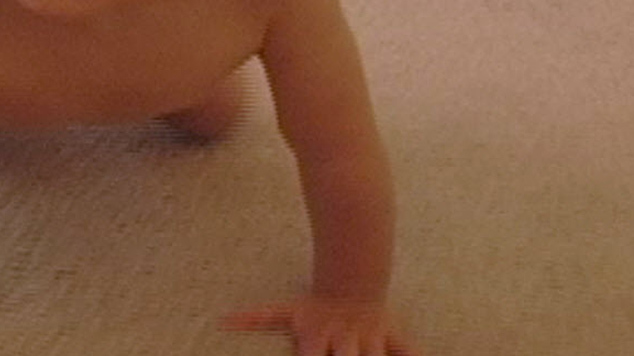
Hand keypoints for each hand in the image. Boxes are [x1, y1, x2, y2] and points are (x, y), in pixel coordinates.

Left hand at [221, 295, 419, 355]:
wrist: (352, 284)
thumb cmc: (314, 306)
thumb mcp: (284, 311)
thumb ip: (255, 317)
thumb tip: (221, 319)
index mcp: (318, 339)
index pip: (311, 355)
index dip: (311, 355)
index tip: (308, 353)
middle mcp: (345, 343)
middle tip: (345, 354)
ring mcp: (371, 342)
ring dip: (374, 354)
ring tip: (369, 352)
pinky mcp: (395, 340)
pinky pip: (412, 353)